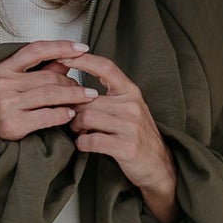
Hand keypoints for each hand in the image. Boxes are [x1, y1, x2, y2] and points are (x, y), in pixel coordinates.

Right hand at [0, 39, 100, 140]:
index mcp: (3, 68)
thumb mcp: (14, 82)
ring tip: (85, 98)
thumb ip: (39, 71)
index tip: (80, 48)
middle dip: (72, 82)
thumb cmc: (0, 106)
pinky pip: (46, 115)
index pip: (37, 50)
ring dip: (73, 96)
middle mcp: (3, 83)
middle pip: (49, 77)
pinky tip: (70, 114)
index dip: (61, 47)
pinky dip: (62, 114)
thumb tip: (65, 62)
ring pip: (51, 94)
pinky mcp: (13, 123)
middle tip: (85, 89)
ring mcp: (7, 104)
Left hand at [64, 52, 178, 213]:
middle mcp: (132, 105)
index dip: (84, 60)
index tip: (64, 56)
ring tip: (80, 132)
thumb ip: (105, 98)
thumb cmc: (136, 136)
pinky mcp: (126, 147)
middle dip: (73, 110)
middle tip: (72, 120)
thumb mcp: (127, 110)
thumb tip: (72, 90)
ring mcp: (130, 126)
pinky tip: (85, 145)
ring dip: (76, 127)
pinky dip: (82, 144)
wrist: (158, 166)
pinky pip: (91, 140)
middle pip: (87, 99)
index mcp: (131, 92)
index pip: (106, 67)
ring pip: (86, 117)